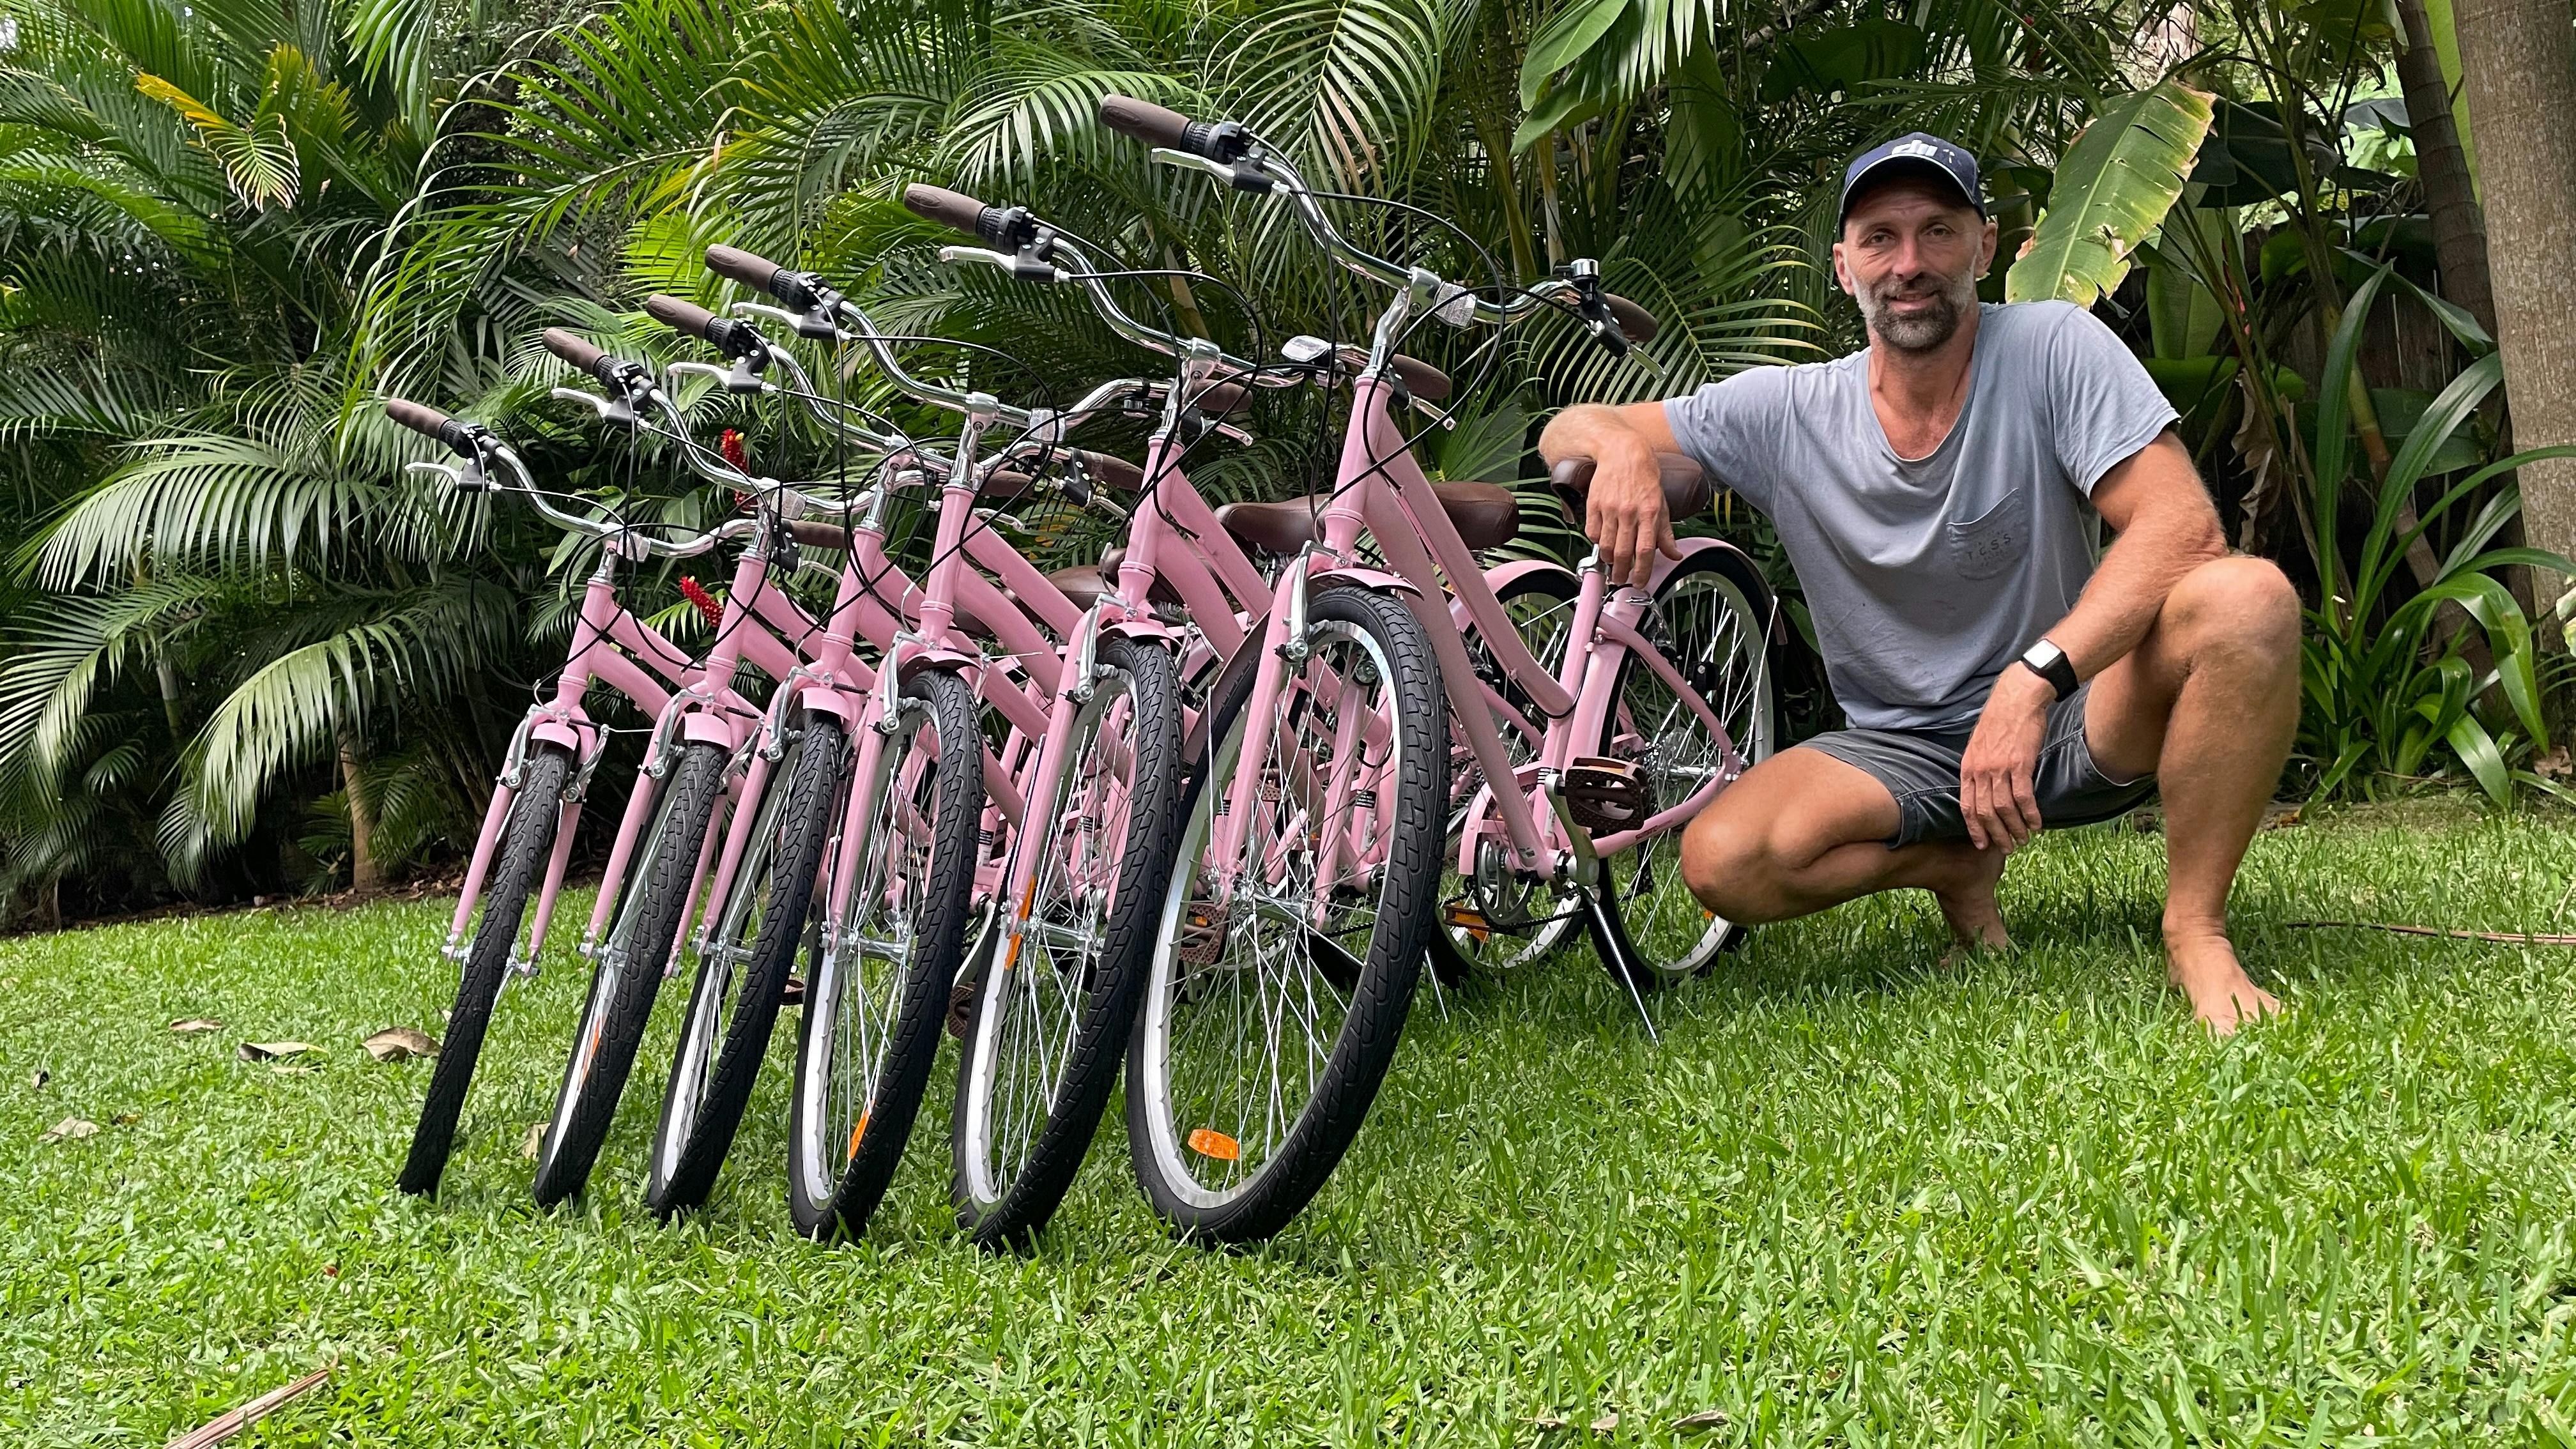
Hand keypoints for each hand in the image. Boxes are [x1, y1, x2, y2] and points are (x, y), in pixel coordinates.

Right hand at [1584, 444, 1681, 586]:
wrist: (1623, 452)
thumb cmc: (1644, 476)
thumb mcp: (1661, 504)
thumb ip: (1665, 533)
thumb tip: (1674, 555)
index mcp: (1650, 512)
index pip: (1645, 551)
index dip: (1642, 571)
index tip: (1639, 582)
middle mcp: (1629, 512)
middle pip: (1623, 553)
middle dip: (1622, 572)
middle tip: (1621, 579)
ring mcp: (1610, 508)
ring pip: (1606, 546)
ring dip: (1609, 560)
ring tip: (1613, 563)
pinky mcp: (1594, 504)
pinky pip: (1592, 532)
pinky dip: (1597, 542)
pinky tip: (1603, 541)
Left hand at [1958, 665, 2052, 851]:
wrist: (2017, 698)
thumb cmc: (2001, 721)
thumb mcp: (1979, 745)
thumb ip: (1979, 768)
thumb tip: (1983, 789)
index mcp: (1968, 768)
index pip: (1966, 807)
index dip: (1974, 829)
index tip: (1982, 844)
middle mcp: (1980, 771)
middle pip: (1985, 813)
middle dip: (1996, 835)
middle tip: (2008, 848)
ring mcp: (1999, 768)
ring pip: (2004, 809)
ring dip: (2015, 828)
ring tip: (2023, 839)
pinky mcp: (2020, 764)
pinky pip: (2023, 797)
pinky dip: (2030, 814)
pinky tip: (2036, 824)